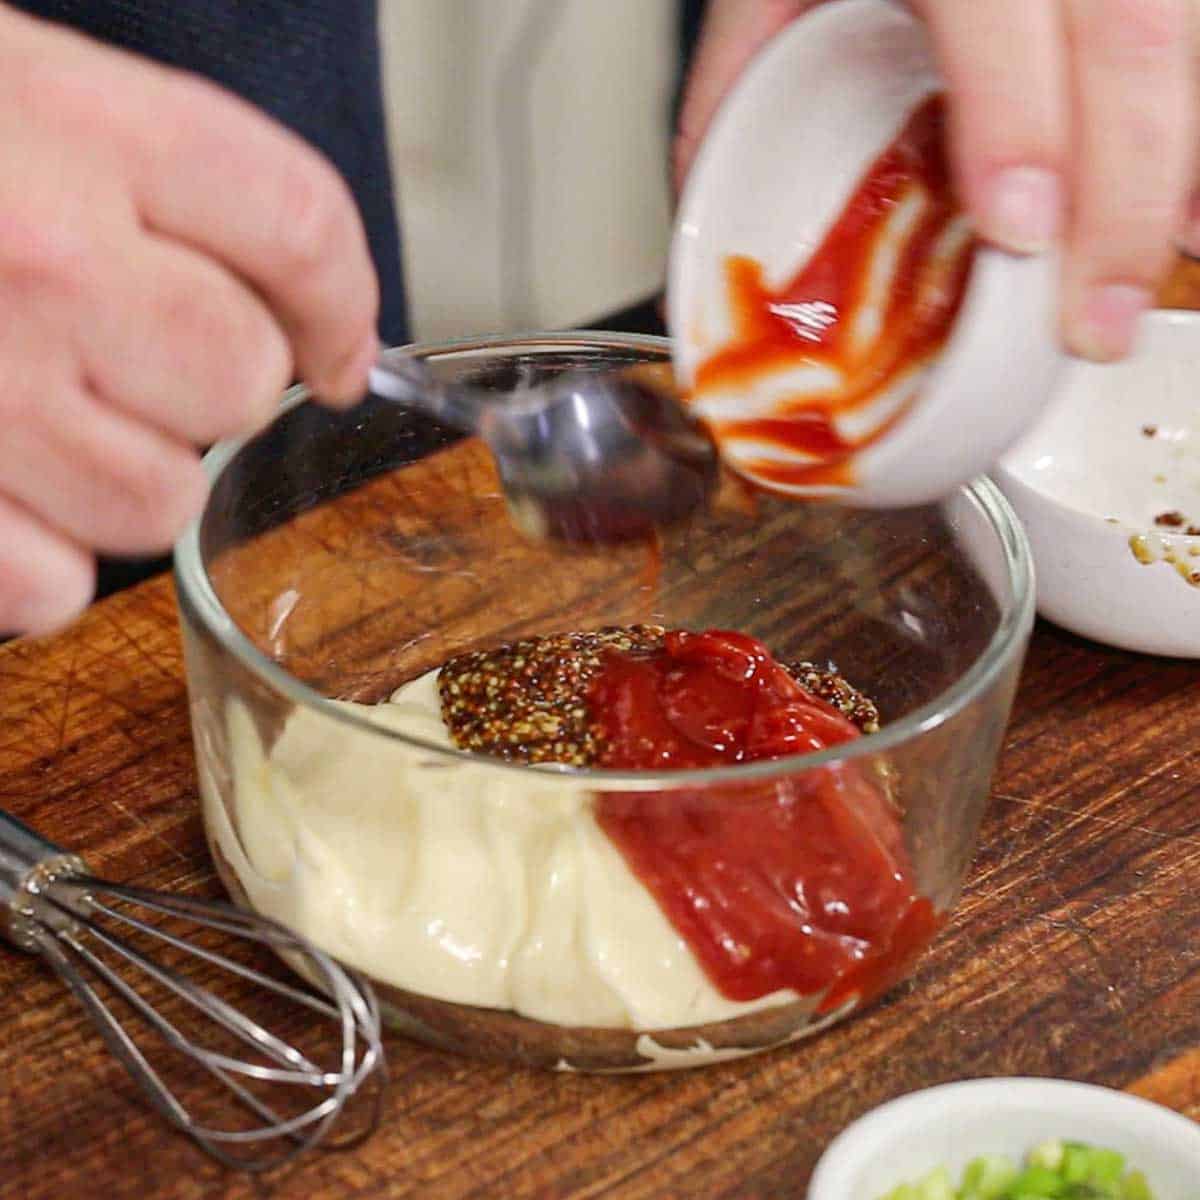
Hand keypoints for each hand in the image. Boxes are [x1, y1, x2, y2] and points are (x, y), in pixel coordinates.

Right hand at [0, 4, 379, 636]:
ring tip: (26, 419)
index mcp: (66, 121)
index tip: (336, 351)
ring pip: (158, 504)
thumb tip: (286, 306)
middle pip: (238, 383)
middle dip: (208, 388)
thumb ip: (135, 177)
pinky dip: (29, 564)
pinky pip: (52, 591)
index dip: (339, 299)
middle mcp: (35, 258)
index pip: (294, 224)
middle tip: (126, 359)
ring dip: (118, 479)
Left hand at [675, 0, 1196, 362]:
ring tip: (1146, 287)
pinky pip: (1198, 47)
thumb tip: (705, 210)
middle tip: (1093, 320)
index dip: (1020, 115)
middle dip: (1123, 192)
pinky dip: (1196, 145)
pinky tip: (1188, 220)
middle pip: (1129, 28)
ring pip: (1183, 39)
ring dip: (1175, 177)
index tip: (1021, 229)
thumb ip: (736, 71)